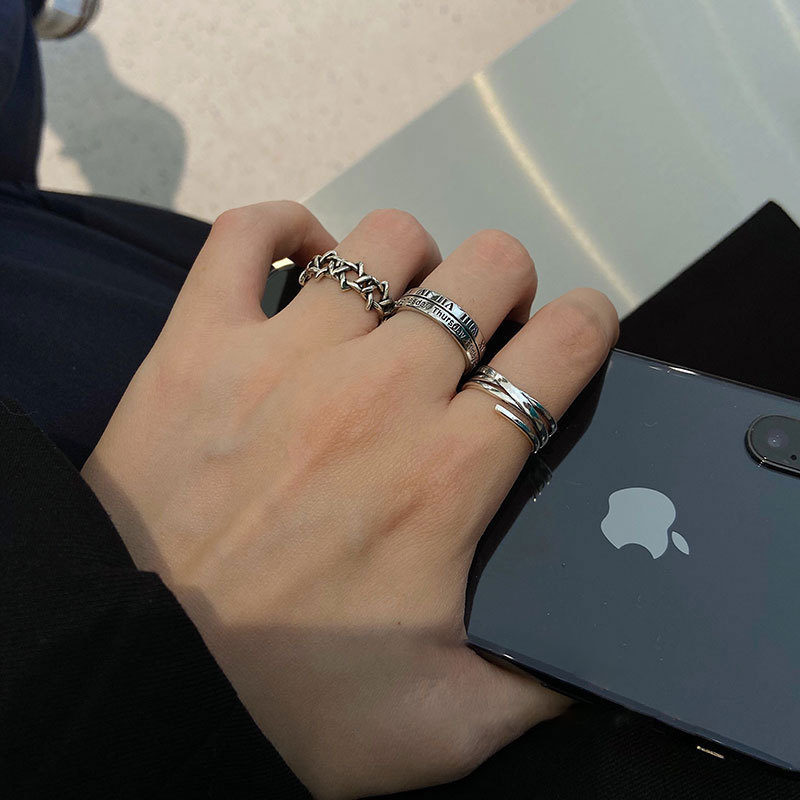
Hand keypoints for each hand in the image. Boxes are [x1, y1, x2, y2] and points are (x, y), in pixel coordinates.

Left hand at [81, 202, 617, 798]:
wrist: (142, 678)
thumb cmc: (289, 703)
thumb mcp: (443, 726)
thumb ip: (537, 688)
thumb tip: (593, 660)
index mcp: (448, 474)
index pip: (560, 348)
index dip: (587, 324)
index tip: (578, 330)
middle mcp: (380, 394)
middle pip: (487, 270)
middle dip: (506, 287)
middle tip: (482, 331)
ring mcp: (286, 356)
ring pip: (387, 239)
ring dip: (413, 261)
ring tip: (396, 307)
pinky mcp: (200, 343)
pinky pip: (249, 235)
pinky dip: (286, 227)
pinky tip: (306, 259)